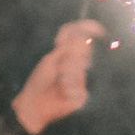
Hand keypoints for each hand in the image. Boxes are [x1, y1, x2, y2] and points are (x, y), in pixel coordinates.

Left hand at [12, 19, 101, 134]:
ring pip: (81, 71)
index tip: (99, 29)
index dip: (89, 33)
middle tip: (59, 71)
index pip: (81, 42)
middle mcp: (76, 67)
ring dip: (67, 76)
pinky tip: (63, 94)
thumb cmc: (38, 82)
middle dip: (70, 61)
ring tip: (59, 84)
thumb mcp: (49, 61)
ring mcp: (80, 81)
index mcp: (67, 57)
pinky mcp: (82, 95)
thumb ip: (65, 49)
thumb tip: (81, 38)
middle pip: (82, 55)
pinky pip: (81, 87)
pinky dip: (70, 89)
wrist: (35, 104)